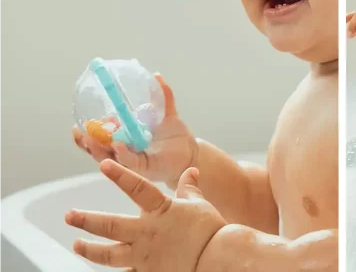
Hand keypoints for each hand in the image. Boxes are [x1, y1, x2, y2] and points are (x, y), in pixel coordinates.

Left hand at [66, 160, 225, 270]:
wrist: (218, 259)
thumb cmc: (212, 230)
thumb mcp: (200, 204)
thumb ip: (190, 188)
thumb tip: (191, 171)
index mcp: (161, 211)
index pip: (137, 188)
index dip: (120, 175)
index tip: (103, 164)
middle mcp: (147, 233)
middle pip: (110, 226)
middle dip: (87, 220)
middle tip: (70, 216)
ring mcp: (144, 255)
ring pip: (109, 254)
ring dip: (90, 250)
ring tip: (77, 244)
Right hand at [72, 74, 197, 188]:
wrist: (191, 152)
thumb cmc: (174, 135)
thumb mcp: (167, 113)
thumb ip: (162, 96)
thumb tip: (156, 75)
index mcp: (123, 138)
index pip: (99, 138)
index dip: (87, 133)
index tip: (78, 125)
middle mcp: (125, 151)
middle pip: (99, 149)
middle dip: (87, 142)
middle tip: (79, 131)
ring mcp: (133, 161)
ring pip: (111, 157)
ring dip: (100, 149)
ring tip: (92, 139)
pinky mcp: (144, 168)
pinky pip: (130, 161)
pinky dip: (123, 153)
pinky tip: (118, 145)